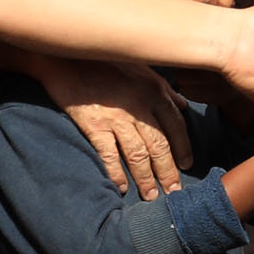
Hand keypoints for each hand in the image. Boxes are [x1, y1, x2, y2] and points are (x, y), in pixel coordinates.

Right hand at [38, 60, 188, 199]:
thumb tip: (182, 105)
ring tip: (151, 196)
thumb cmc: (105, 62)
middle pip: (160, 146)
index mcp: (154, 92)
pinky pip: (109, 155)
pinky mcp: (94, 125)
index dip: (184, 148)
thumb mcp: (141, 69)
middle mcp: (139, 107)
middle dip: (168, 172)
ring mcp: (117, 118)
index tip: (187, 164)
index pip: (177, 126)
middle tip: (174, 191)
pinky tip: (121, 187)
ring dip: (146, 179)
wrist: (66, 58)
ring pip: (138, 155)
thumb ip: (164, 89)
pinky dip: (116, 173)